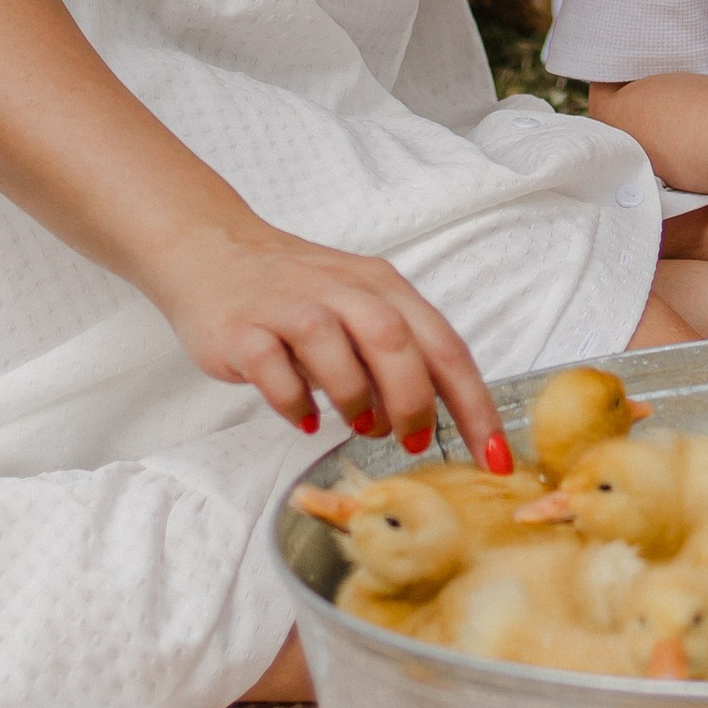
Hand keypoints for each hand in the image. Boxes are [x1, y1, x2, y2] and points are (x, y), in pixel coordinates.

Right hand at [146, 208, 510, 464]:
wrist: (213, 250)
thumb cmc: (297, 290)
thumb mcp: (358, 306)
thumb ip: (394, 354)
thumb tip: (429, 419)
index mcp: (382, 287)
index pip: (444, 347)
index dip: (476, 406)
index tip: (495, 457)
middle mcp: (342, 291)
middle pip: (395, 343)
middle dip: (414, 403)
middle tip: (413, 441)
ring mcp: (290, 307)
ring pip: (338, 353)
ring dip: (356, 401)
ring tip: (358, 424)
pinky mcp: (245, 330)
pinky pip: (275, 372)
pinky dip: (296, 403)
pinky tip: (303, 419)